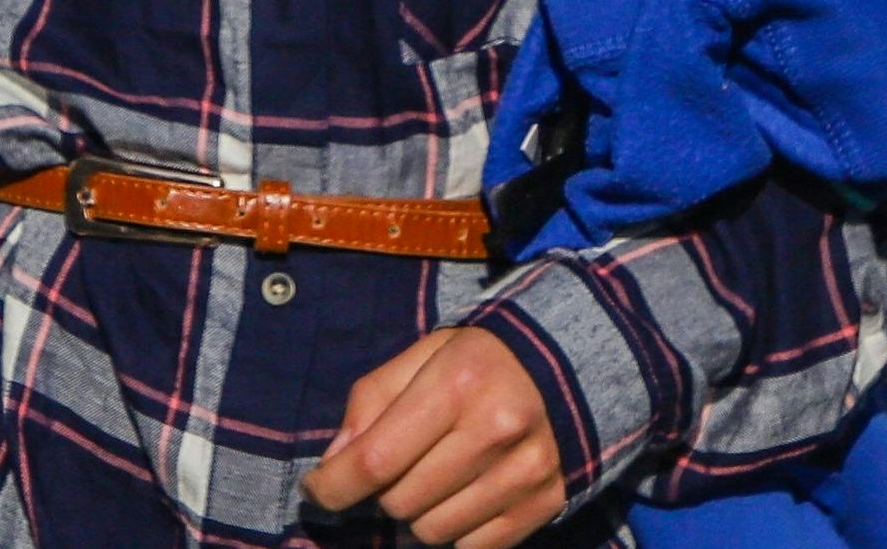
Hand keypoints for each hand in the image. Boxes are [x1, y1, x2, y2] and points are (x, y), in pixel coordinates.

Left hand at [301, 327, 566, 548]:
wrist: (568, 367)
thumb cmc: (477, 361)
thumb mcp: (420, 357)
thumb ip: (371, 402)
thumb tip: (335, 465)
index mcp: (456, 384)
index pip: (374, 460)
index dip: (332, 486)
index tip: (317, 488)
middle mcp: (494, 430)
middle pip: (399, 502)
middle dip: (383, 490)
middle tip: (399, 464)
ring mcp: (524, 472)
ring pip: (431, 532)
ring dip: (418, 512)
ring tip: (435, 476)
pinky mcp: (543, 504)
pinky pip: (470, 547)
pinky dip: (455, 529)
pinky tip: (464, 493)